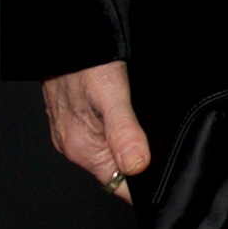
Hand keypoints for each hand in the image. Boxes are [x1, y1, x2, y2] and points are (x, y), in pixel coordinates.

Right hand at [43, 59, 152, 202]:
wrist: (64, 41)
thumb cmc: (84, 62)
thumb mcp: (111, 94)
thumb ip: (124, 131)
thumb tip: (137, 166)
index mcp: (83, 148)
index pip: (119, 186)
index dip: (143, 186)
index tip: (163, 175)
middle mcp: (75, 146)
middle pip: (116, 171)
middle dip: (139, 164)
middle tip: (159, 144)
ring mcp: (73, 134)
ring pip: (110, 153)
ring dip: (129, 146)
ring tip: (145, 127)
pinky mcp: (76, 120)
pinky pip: (102, 136)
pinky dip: (118, 131)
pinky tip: (129, 116)